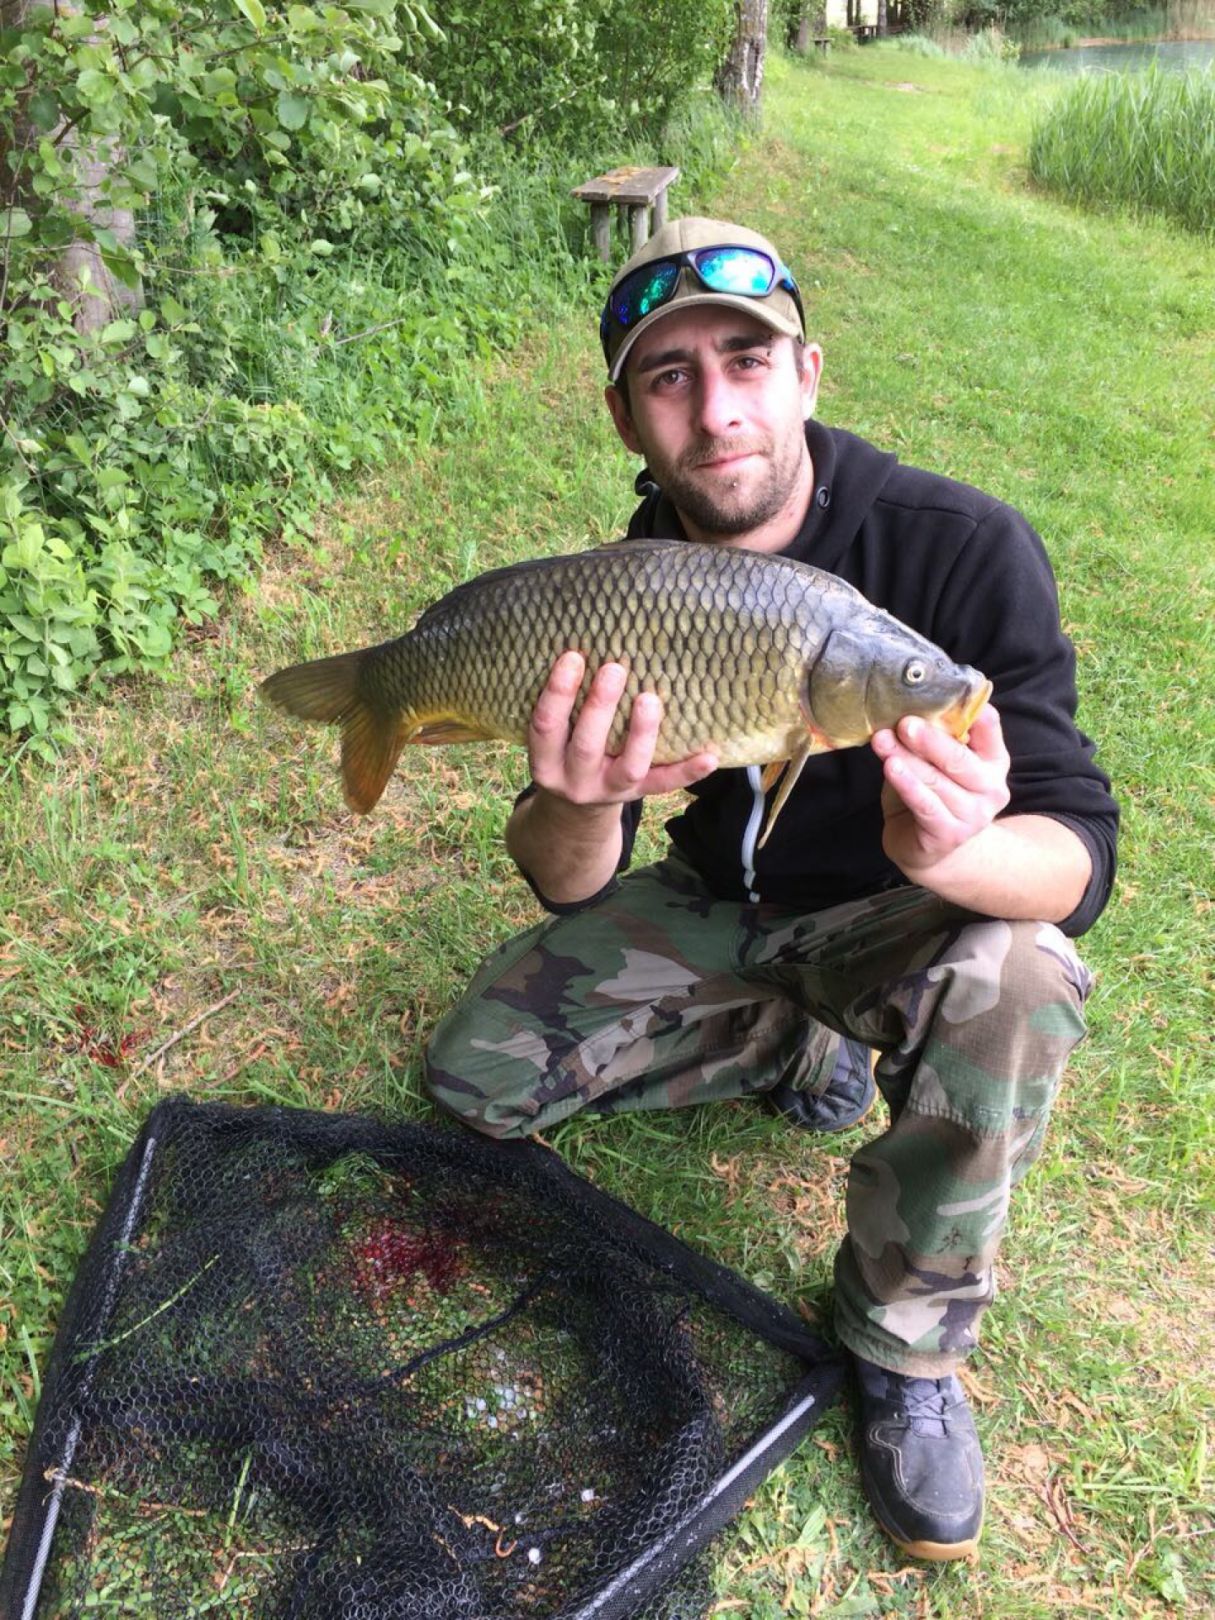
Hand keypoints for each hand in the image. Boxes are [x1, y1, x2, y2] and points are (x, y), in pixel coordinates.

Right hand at [528, 651, 717, 807]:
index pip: (546, 725)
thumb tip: (590, 640)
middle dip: (600, 706)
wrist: (577, 805)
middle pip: (587, 745)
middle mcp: (574, 780)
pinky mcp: (639, 794)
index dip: (558, 692)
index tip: (573, 655)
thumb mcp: (555, 734)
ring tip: (651, 699)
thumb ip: (565, 703)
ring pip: (629, 766)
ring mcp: (609, 790)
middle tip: (615, 669)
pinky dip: (688, 772)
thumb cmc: (567, 747)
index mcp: (546, 761)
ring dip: (642, 733)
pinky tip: (709, 757)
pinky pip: (665, 785)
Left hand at [871, 704, 1010, 883]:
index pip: (990, 727)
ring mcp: (974, 814)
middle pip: (960, 758)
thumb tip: (904, 707)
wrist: (928, 848)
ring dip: (906, 759)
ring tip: (883, 741)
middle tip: (904, 723)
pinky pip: (925, 805)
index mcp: (993, 760)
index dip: (972, 710)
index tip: (945, 692)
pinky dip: (907, 784)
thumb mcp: (936, 761)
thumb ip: (933, 738)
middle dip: (929, 739)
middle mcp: (991, 787)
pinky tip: (891, 767)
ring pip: (936, 781)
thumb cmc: (931, 794)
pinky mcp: (950, 834)